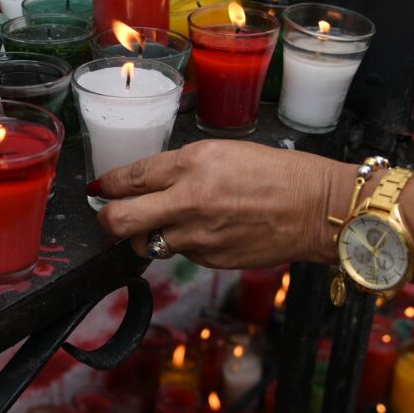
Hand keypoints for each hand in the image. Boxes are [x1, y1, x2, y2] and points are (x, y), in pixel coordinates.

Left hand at [94, 140, 350, 268]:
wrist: (313, 208)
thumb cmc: (274, 173)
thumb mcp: (221, 153)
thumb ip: (179, 168)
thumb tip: (145, 183)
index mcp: (190, 165)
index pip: (130, 178)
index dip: (107, 185)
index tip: (101, 188)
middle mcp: (188, 201)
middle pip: (119, 220)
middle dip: (106, 218)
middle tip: (108, 215)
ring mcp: (197, 236)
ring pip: (146, 243)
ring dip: (147, 235)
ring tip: (164, 224)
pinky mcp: (209, 259)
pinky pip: (181, 254)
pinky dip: (184, 244)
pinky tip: (207, 232)